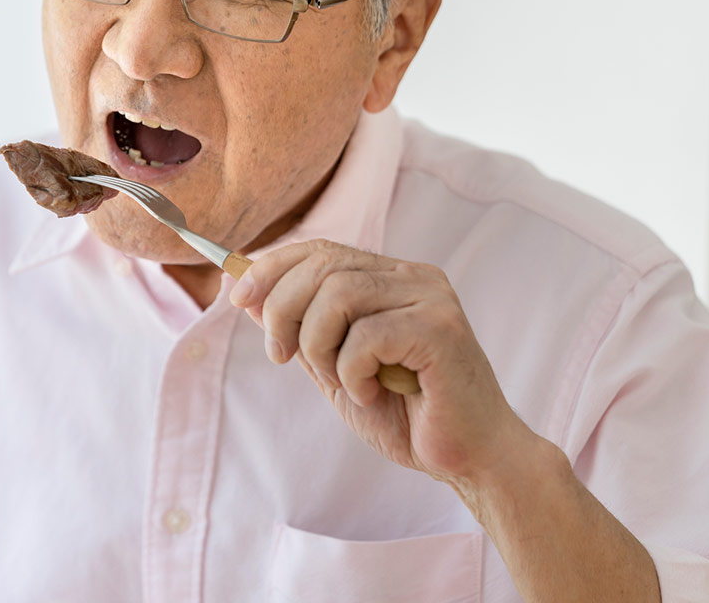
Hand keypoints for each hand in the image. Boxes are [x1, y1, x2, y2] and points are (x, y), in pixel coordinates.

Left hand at [229, 239, 534, 487]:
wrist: (470, 458)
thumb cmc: (406, 414)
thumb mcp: (334, 368)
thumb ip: (299, 331)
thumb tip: (247, 293)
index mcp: (390, 278)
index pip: (321, 249)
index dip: (272, 268)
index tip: (238, 298)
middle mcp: (414, 277)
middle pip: (324, 265)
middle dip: (283, 310)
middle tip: (280, 356)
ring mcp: (432, 299)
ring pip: (340, 294)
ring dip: (319, 345)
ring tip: (338, 380)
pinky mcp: (442, 330)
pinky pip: (368, 335)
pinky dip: (352, 371)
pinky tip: (371, 392)